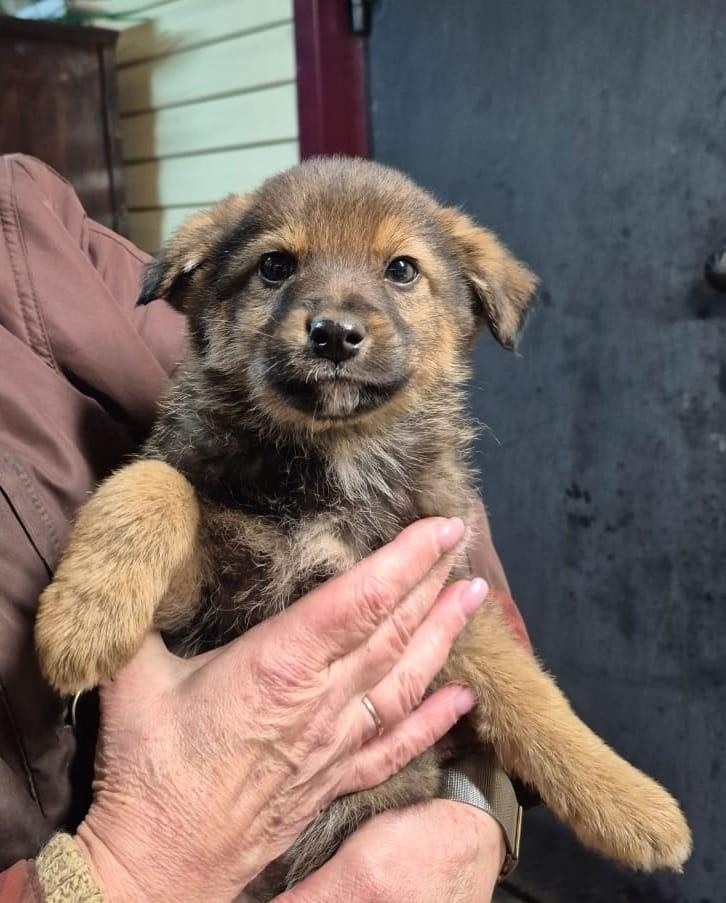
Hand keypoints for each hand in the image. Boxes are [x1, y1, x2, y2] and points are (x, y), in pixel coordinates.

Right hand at [73, 517, 488, 900]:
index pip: (361, 599)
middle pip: (394, 630)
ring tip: (475, 598)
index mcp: (279, 663)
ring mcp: (337, 742)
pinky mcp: (337, 779)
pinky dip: (435, 721)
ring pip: (407, 680)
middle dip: (433, 582)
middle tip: (463, 543)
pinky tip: (463, 699)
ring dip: (444, 636)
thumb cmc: (148, 767)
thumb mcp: (135, 677)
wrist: (161, 864)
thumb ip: (146, 616)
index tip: (441, 527)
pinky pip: (399, 745)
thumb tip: (149, 564)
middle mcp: (322, 699)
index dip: (407, 559)